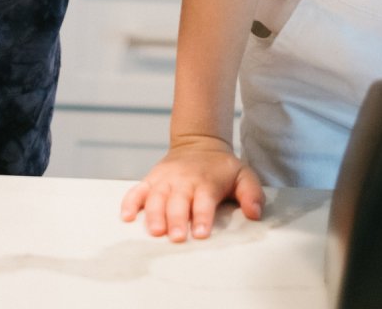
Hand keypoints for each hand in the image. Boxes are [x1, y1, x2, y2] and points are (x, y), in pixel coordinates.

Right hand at [120, 138, 264, 242]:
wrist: (199, 143)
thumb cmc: (221, 168)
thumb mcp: (243, 175)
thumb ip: (252, 193)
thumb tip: (255, 213)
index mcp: (206, 182)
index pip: (204, 201)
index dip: (202, 216)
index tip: (200, 233)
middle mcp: (183, 181)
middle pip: (177, 201)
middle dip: (176, 219)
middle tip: (175, 237)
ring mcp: (165, 180)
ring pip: (156, 197)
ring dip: (154, 214)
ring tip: (154, 231)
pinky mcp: (151, 180)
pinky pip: (136, 190)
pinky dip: (129, 202)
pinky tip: (126, 217)